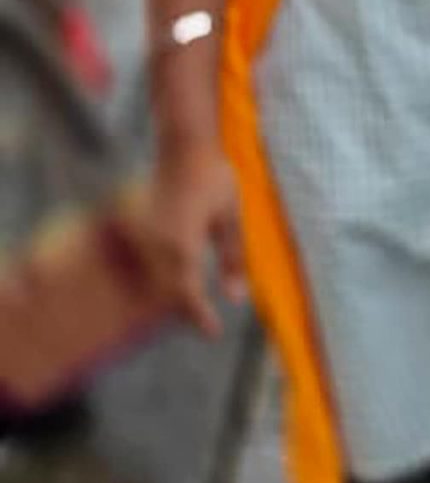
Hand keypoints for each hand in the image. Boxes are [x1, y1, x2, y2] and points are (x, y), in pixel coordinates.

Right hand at [139, 140, 244, 335]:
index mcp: (181, 245)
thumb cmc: (213, 180)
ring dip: (174, 293)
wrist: (183, 149)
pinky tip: (178, 278)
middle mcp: (156, 247)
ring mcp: (143, 238)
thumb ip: (233, 258)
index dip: (199, 316)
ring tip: (195, 305)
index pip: (187, 293)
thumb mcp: (231, 218)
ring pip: (156, 280)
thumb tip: (237, 297)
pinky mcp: (139, 230)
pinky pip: (149, 264)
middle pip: (168, 291)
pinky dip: (163, 276)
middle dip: (187, 308)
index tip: (213, 333)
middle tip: (208, 324)